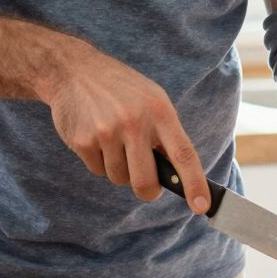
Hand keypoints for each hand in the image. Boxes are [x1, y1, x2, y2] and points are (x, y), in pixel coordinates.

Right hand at [44, 40, 209, 213]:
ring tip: (114, 140)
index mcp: (159, 112)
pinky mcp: (83, 141)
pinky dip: (99, 161)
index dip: (195, 183)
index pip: (183, 155)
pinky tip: (96, 136)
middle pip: (146, 182)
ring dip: (119, 168)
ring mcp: (107, 132)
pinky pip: (97, 170)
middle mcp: (134, 123)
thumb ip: (165, 133)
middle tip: (147, 185)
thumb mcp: (153, 100)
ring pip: (119, 178)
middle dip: (148, 190)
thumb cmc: (122, 89)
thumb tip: (177, 174)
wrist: (74, 71)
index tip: (202, 206)